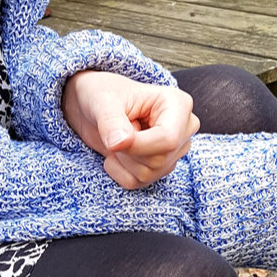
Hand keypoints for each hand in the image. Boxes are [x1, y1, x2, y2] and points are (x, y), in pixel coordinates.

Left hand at [62, 70, 199, 188]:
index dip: (138, 146)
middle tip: (114, 132)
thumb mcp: (103, 102)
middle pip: (159, 160)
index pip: (168, 139)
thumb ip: (111, 122)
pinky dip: (120, 172)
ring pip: (150, 174)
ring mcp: (175, 149)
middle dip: (127, 153)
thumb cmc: (102, 94)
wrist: (94, 106)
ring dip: (123, 162)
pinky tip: (118, 152)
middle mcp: (183, 128)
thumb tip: (119, 143)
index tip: (113, 141)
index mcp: (177, 104)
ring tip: (118, 138)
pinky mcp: (162, 166)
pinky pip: (140, 183)